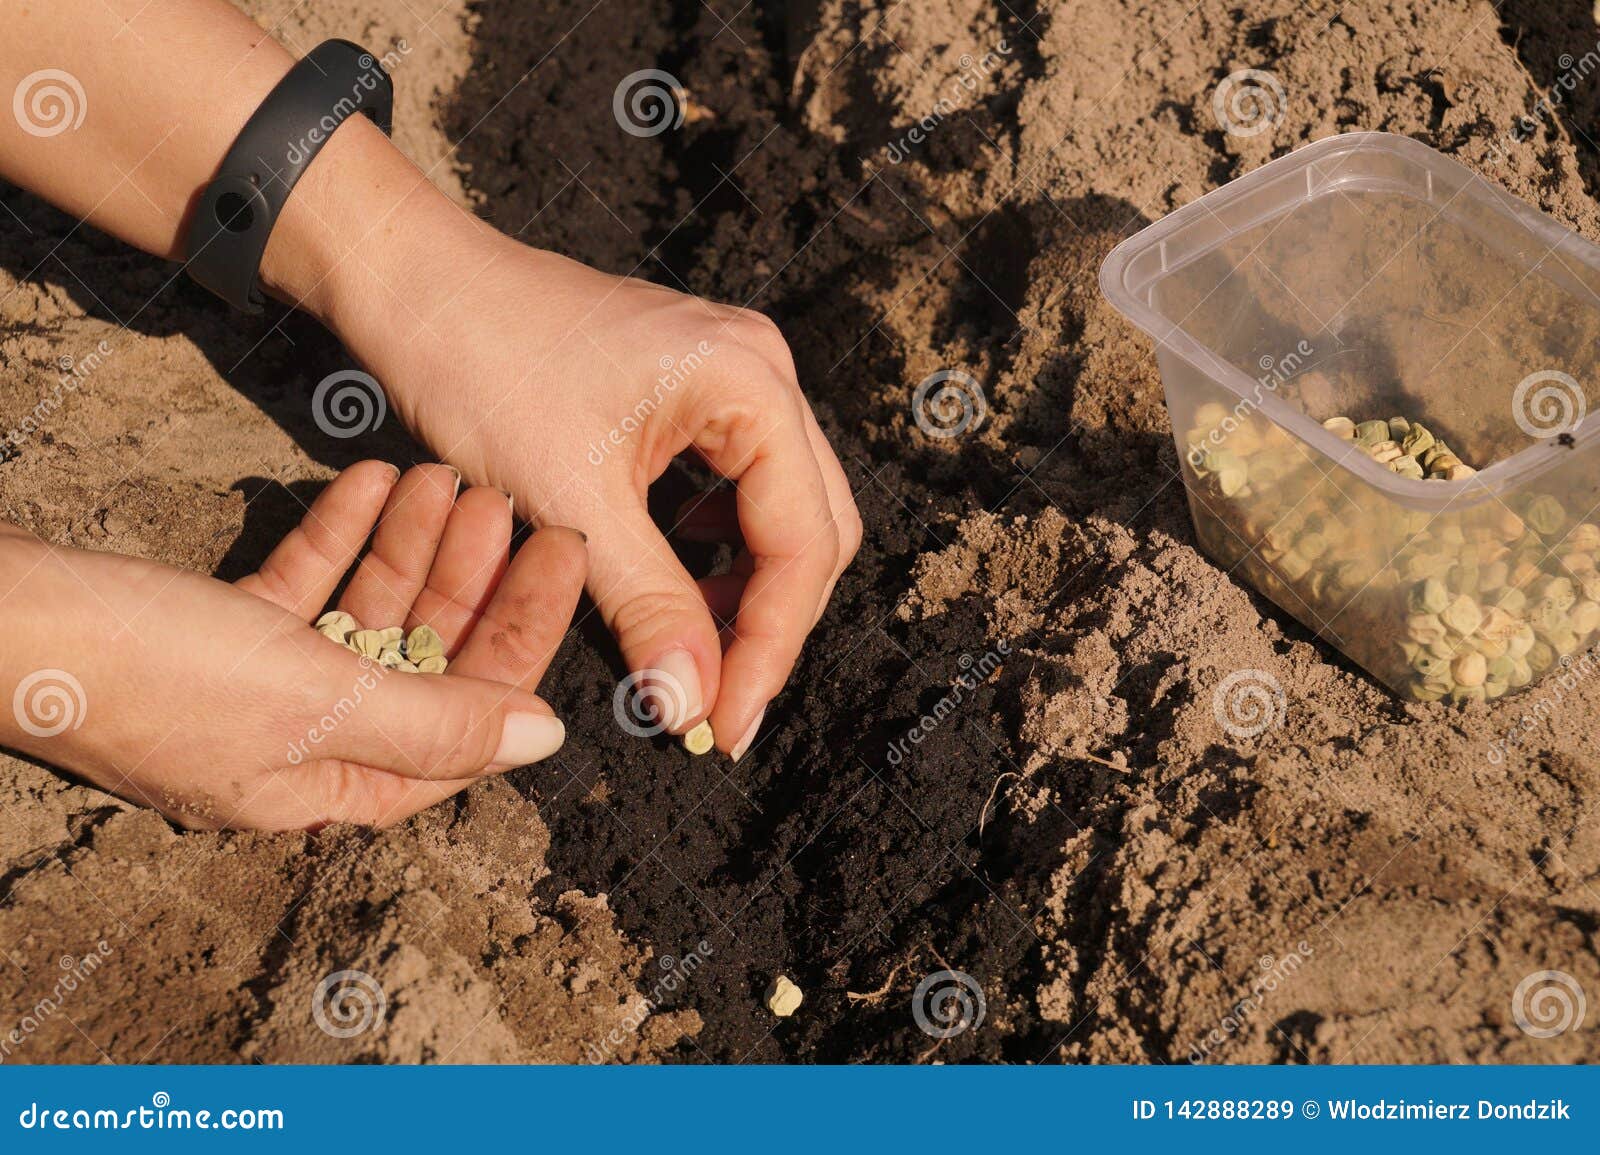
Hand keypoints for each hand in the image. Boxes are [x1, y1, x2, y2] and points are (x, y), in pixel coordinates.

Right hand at [0, 462, 585, 829]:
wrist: (5, 624)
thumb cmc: (154, 673)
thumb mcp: (314, 702)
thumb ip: (436, 723)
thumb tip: (542, 741)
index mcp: (335, 784)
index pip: (468, 721)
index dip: (523, 637)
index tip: (562, 553)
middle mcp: (306, 744)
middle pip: (423, 661)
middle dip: (469, 579)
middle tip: (506, 499)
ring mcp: (262, 688)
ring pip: (368, 614)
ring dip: (411, 546)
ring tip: (446, 476)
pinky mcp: (221, 632)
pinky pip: (307, 585)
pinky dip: (342, 535)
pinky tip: (373, 477)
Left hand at [331, 220, 861, 757]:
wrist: (415, 282)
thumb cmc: (479, 363)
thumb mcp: (569, 502)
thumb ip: (648, 607)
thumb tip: (695, 706)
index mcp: (750, 383)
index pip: (805, 543)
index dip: (771, 647)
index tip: (727, 725)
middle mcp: (761, 368)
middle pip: (814, 527)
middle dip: (768, 622)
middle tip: (715, 702)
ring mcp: (733, 370)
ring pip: (782, 509)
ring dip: (745, 588)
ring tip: (690, 653)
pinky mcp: (696, 384)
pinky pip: (739, 481)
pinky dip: (717, 545)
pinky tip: (674, 580)